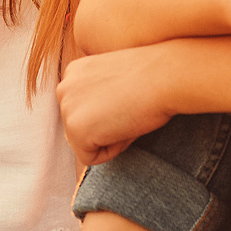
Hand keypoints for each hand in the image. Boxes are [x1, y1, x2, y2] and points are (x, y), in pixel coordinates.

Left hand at [59, 48, 174, 165]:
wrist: (166, 77)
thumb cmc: (152, 78)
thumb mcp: (115, 81)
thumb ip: (97, 98)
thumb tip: (90, 126)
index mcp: (73, 72)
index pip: (82, 110)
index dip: (109, 115)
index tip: (128, 101)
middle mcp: (64, 87)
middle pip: (79, 129)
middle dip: (106, 129)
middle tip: (130, 111)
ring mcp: (67, 109)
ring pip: (84, 143)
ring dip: (108, 138)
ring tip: (128, 117)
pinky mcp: (76, 129)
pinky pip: (90, 157)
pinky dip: (111, 152)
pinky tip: (126, 128)